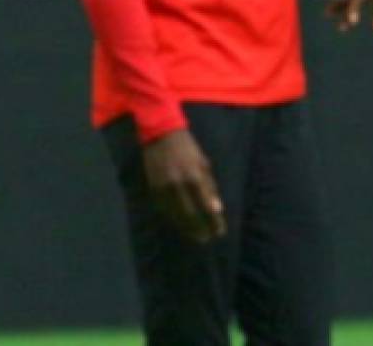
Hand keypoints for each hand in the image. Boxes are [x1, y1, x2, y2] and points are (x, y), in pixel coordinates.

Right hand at [142, 129, 225, 243]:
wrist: (160, 135)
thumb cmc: (187, 149)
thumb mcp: (203, 164)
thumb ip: (210, 187)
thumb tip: (216, 209)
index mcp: (194, 178)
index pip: (207, 207)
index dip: (214, 222)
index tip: (219, 232)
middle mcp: (178, 185)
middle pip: (191, 215)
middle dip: (199, 229)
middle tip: (206, 238)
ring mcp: (164, 187)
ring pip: (175, 214)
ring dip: (185, 226)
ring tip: (194, 235)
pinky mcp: (153, 187)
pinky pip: (163, 208)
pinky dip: (172, 217)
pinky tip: (178, 222)